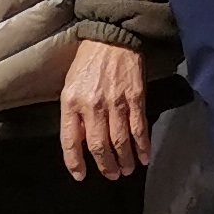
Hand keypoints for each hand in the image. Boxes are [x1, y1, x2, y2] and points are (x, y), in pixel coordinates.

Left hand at [58, 37, 152, 180]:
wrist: (112, 37)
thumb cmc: (88, 61)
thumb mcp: (70, 85)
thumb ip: (74, 113)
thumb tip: (82, 140)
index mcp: (71, 103)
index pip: (70, 141)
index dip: (75, 162)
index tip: (80, 175)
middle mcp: (92, 106)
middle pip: (99, 146)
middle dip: (105, 165)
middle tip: (111, 175)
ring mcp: (116, 103)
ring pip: (120, 141)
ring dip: (124, 160)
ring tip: (126, 170)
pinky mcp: (136, 98)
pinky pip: (139, 128)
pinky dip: (142, 146)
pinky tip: (144, 157)